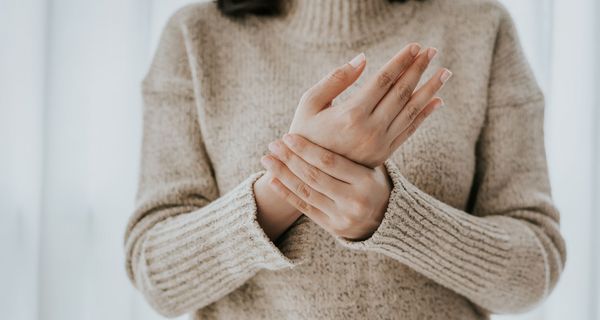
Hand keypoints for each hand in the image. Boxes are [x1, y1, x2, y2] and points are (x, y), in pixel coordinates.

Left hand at [261, 134, 391, 240]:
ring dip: (283, 174)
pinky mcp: (333, 228)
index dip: (306, 149)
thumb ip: (351, 149)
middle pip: (314, 176)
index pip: (329, 162)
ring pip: (306, 192)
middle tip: (273, 144)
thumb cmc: (373, 181)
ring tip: (267, 160)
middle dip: (290, 159)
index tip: (288, 136)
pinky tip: (272, 181)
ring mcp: (343, 216)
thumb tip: (329, 113)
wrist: (387, 219)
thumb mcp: (371, 164)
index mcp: (366, 180)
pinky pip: (305, 208)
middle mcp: (355, 200)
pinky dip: (286, 193)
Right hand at [289, 43, 450, 167]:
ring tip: (444, 72)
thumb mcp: (309, 103)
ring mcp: (380, 144)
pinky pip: (409, 130)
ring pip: (411, 111)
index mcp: (351, 114)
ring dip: (430, 89)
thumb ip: (336, 79)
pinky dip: (424, 114)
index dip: (401, 61)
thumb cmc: (303, 133)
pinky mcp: (383, 154)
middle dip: (419, 69)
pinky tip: (437, 100)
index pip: (384, 80)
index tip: (415, 45)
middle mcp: (370, 130)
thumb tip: (364, 58)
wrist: (307, 175)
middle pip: (401, 93)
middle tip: (433, 50)